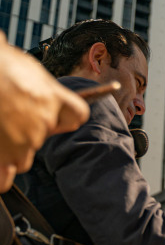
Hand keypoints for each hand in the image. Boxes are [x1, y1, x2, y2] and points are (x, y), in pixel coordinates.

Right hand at [0, 33, 89, 191]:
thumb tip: (33, 90)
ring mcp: (24, 141)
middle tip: (3, 115)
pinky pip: (5, 178)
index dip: (63, 116)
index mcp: (51, 96)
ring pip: (22, 156)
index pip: (76, 115)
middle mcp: (43, 122)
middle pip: (41, 136)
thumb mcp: (21, 66)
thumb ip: (35, 85)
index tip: (50, 113)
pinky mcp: (5, 156)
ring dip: (9, 149)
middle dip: (24, 130)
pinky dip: (1, 175)